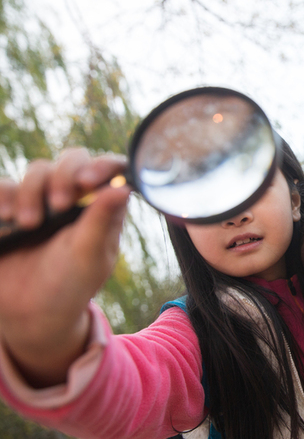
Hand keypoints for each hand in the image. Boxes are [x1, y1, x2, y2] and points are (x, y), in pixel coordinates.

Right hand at [0, 148, 130, 386]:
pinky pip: (4, 185)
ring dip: (31, 191)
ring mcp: (44, 199)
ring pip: (38, 170)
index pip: (112, 168)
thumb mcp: (90, 255)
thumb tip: (124, 187)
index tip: (88, 182)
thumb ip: (103, 220)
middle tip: (58, 206)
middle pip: (72, 159)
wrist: (30, 312)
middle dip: (63, 176)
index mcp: (105, 206)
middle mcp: (77, 196)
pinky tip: (7, 218)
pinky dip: (4, 196)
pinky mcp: (12, 206)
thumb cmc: (71, 284)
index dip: (103, 165)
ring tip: (29, 225)